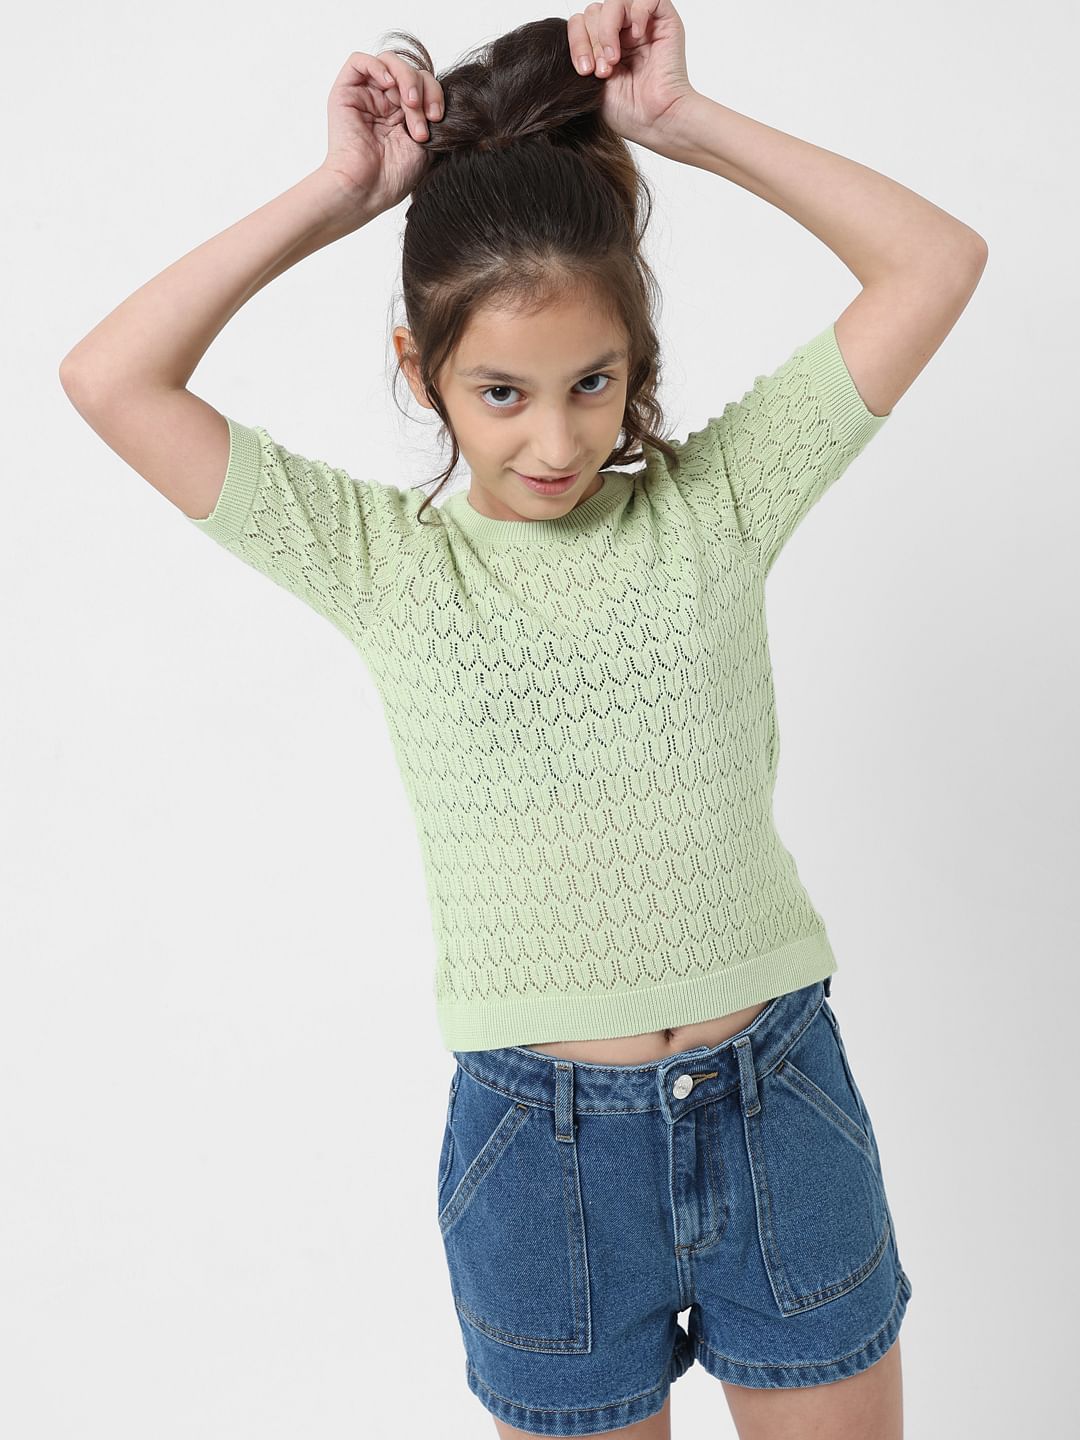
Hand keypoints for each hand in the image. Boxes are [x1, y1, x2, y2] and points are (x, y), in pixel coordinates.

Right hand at [318, 50, 443, 217]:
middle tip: (425, 118)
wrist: (367, 189)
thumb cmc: (394, 175)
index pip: (424, 84)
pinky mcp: (345, 93)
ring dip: (406, 79)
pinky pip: (359, 61)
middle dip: (423, 91)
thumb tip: (450, 95)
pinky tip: (388, 83)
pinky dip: (378, 66)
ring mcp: (365, 96)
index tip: (438, 118)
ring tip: (410, 104)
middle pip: (410, 71)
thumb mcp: (427, 144)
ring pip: (389, 62)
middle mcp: (384, 102)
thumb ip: (433, 116)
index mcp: (404, 114)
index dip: (435, 94)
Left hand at [568, 0, 696, 147]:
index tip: (584, 71)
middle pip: (593, 12)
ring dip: (607, 30)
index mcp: (603, 46)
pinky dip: (637, 13)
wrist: (655, 121)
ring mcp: (642, 25)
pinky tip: (636, 37)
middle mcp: (622, 32)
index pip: (579, 24)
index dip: (577, 43)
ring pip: (613, 2)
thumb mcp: (591, 83)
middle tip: (603, 71)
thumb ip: (580, 56)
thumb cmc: (627, 111)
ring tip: (614, 59)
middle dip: (592, 41)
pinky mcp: (664, 21)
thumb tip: (562, 39)